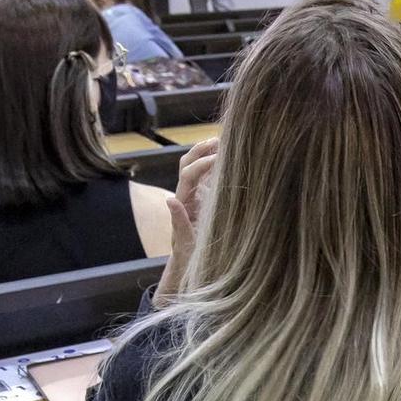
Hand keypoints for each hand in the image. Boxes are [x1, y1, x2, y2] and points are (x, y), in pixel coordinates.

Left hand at [168, 135, 221, 255]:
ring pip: (197, 164)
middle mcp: (186, 193)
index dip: (203, 163)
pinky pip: (208, 174)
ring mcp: (195, 193)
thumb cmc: (189, 254)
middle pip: (188, 161)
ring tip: (226, 142)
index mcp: (182, 201)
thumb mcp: (185, 242)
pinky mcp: (204, 196)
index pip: (188, 173)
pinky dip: (216, 163)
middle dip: (201, 148)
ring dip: (208, 151)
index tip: (220, 158)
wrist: (189, 261)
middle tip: (222, 139)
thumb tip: (169, 200)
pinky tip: (230, 157)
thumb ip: (178, 222)